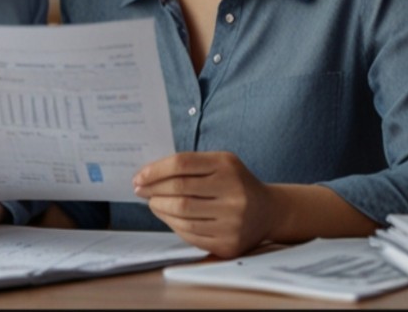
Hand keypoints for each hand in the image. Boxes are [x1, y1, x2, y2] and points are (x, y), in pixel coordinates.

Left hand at [134, 151, 272, 258]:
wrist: (268, 212)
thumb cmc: (235, 184)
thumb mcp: (219, 164)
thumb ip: (188, 166)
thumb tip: (147, 176)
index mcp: (227, 166)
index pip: (182, 163)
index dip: (155, 170)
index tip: (139, 177)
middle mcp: (233, 193)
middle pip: (179, 190)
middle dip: (153, 190)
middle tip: (140, 190)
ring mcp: (232, 221)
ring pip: (182, 215)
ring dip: (159, 208)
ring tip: (153, 203)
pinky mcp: (229, 243)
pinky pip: (190, 234)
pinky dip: (172, 225)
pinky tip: (168, 217)